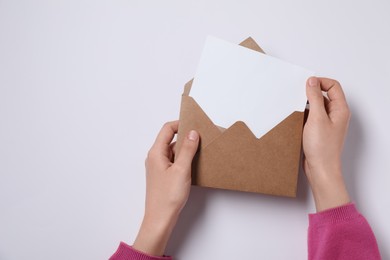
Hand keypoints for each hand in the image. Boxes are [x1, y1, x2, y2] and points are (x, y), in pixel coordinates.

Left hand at [133, 121, 198, 255]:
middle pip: (170, 139)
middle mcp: (155, 157)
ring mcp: (159, 167)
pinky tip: (194, 164)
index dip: (180, 124)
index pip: (167, 129)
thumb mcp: (181, 169)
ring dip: (185, 149)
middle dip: (185, 137)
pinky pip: (174, 161)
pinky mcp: (164, 175)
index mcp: (156, 152)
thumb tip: (193, 133)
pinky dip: (183, 159)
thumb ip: (187, 149)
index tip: (194, 124)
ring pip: (173, 151)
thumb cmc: (168, 196)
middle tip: (201, 138)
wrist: (160, 218)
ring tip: (200, 151)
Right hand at [303, 77, 350, 211]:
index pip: (333, 86)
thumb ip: (314, 98)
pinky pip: (312, 116)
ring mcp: (328, 123)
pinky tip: (296, 119)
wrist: (320, 169)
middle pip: (325, 95)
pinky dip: (304, 115)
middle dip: (311, 93)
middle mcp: (336, 115)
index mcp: (340, 109)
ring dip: (306, 105)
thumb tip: (312, 81)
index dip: (320, 82)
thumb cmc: (322, 148)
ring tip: (296, 109)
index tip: (306, 85)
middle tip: (298, 95)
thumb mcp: (317, 118)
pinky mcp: (319, 130)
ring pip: (316, 106)